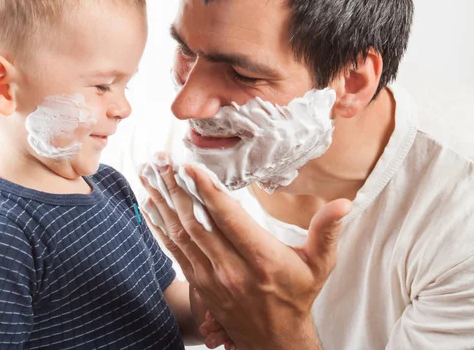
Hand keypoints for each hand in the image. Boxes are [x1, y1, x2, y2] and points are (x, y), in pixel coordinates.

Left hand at [140, 159, 351, 348]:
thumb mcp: (319, 265)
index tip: (190, 167)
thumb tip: (343, 204)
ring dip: (163, 202)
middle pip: (197, 223)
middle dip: (176, 188)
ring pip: (181, 235)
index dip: (208, 192)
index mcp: (263, 261)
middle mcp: (232, 270)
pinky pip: (175, 250)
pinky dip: (160, 226)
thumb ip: (327, 232)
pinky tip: (149, 204)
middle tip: (161, 160)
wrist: (275, 340)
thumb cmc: (298, 296)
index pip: (230, 220)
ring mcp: (211, 278)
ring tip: (150, 173)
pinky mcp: (199, 283)